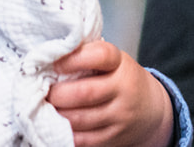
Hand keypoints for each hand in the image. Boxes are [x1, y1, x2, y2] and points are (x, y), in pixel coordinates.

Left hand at [47, 41, 175, 146]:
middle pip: (85, 93)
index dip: (73, 58)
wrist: (151, 109)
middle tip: (42, 91)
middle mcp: (124, 89)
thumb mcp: (113, 60)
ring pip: (80, 119)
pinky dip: (65, 132)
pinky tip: (57, 123)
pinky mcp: (114, 138)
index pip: (99, 55)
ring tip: (45, 107)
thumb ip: (87, 54)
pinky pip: (84, 139)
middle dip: (57, 94)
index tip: (53, 62)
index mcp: (121, 63)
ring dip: (57, 114)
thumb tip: (51, 55)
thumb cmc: (122, 78)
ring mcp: (120, 116)